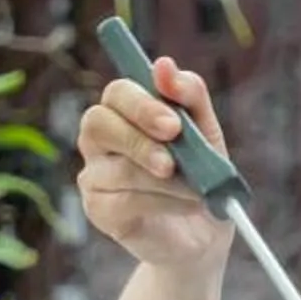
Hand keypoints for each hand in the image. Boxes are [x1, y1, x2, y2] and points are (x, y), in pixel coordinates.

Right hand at [75, 57, 237, 269]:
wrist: (205, 234)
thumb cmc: (202, 176)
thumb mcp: (206, 132)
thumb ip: (190, 95)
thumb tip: (164, 65)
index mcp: (124, 113)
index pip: (116, 94)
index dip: (141, 104)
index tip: (174, 124)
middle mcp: (101, 141)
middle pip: (97, 122)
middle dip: (139, 139)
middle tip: (173, 162)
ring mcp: (94, 176)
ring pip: (118, 169)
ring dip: (165, 181)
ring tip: (197, 191)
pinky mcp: (98, 211)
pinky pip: (124, 201)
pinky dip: (163, 203)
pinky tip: (185, 206)